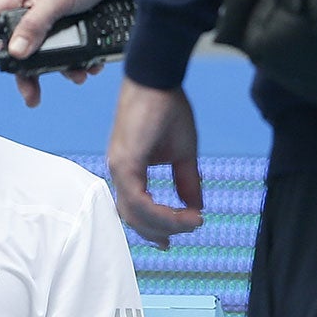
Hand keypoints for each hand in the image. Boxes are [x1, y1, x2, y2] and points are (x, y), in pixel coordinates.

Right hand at [0, 0, 127, 106]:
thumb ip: (35, 25)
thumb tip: (17, 53)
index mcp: (21, 1)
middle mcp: (36, 13)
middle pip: (20, 51)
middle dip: (27, 75)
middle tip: (32, 96)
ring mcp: (58, 21)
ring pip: (50, 56)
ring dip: (63, 70)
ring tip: (78, 75)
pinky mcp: (80, 26)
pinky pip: (75, 53)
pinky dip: (83, 63)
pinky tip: (93, 65)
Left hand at [109, 80, 203, 246]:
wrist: (158, 79)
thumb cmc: (167, 108)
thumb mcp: (183, 152)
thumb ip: (186, 182)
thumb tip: (196, 208)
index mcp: (129, 169)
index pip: (136, 209)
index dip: (155, 227)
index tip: (176, 237)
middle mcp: (119, 171)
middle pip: (133, 218)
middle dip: (162, 230)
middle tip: (187, 231)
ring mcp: (119, 167)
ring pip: (135, 214)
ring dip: (165, 224)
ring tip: (192, 222)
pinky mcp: (125, 161)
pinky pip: (139, 200)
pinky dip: (161, 212)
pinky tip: (184, 214)